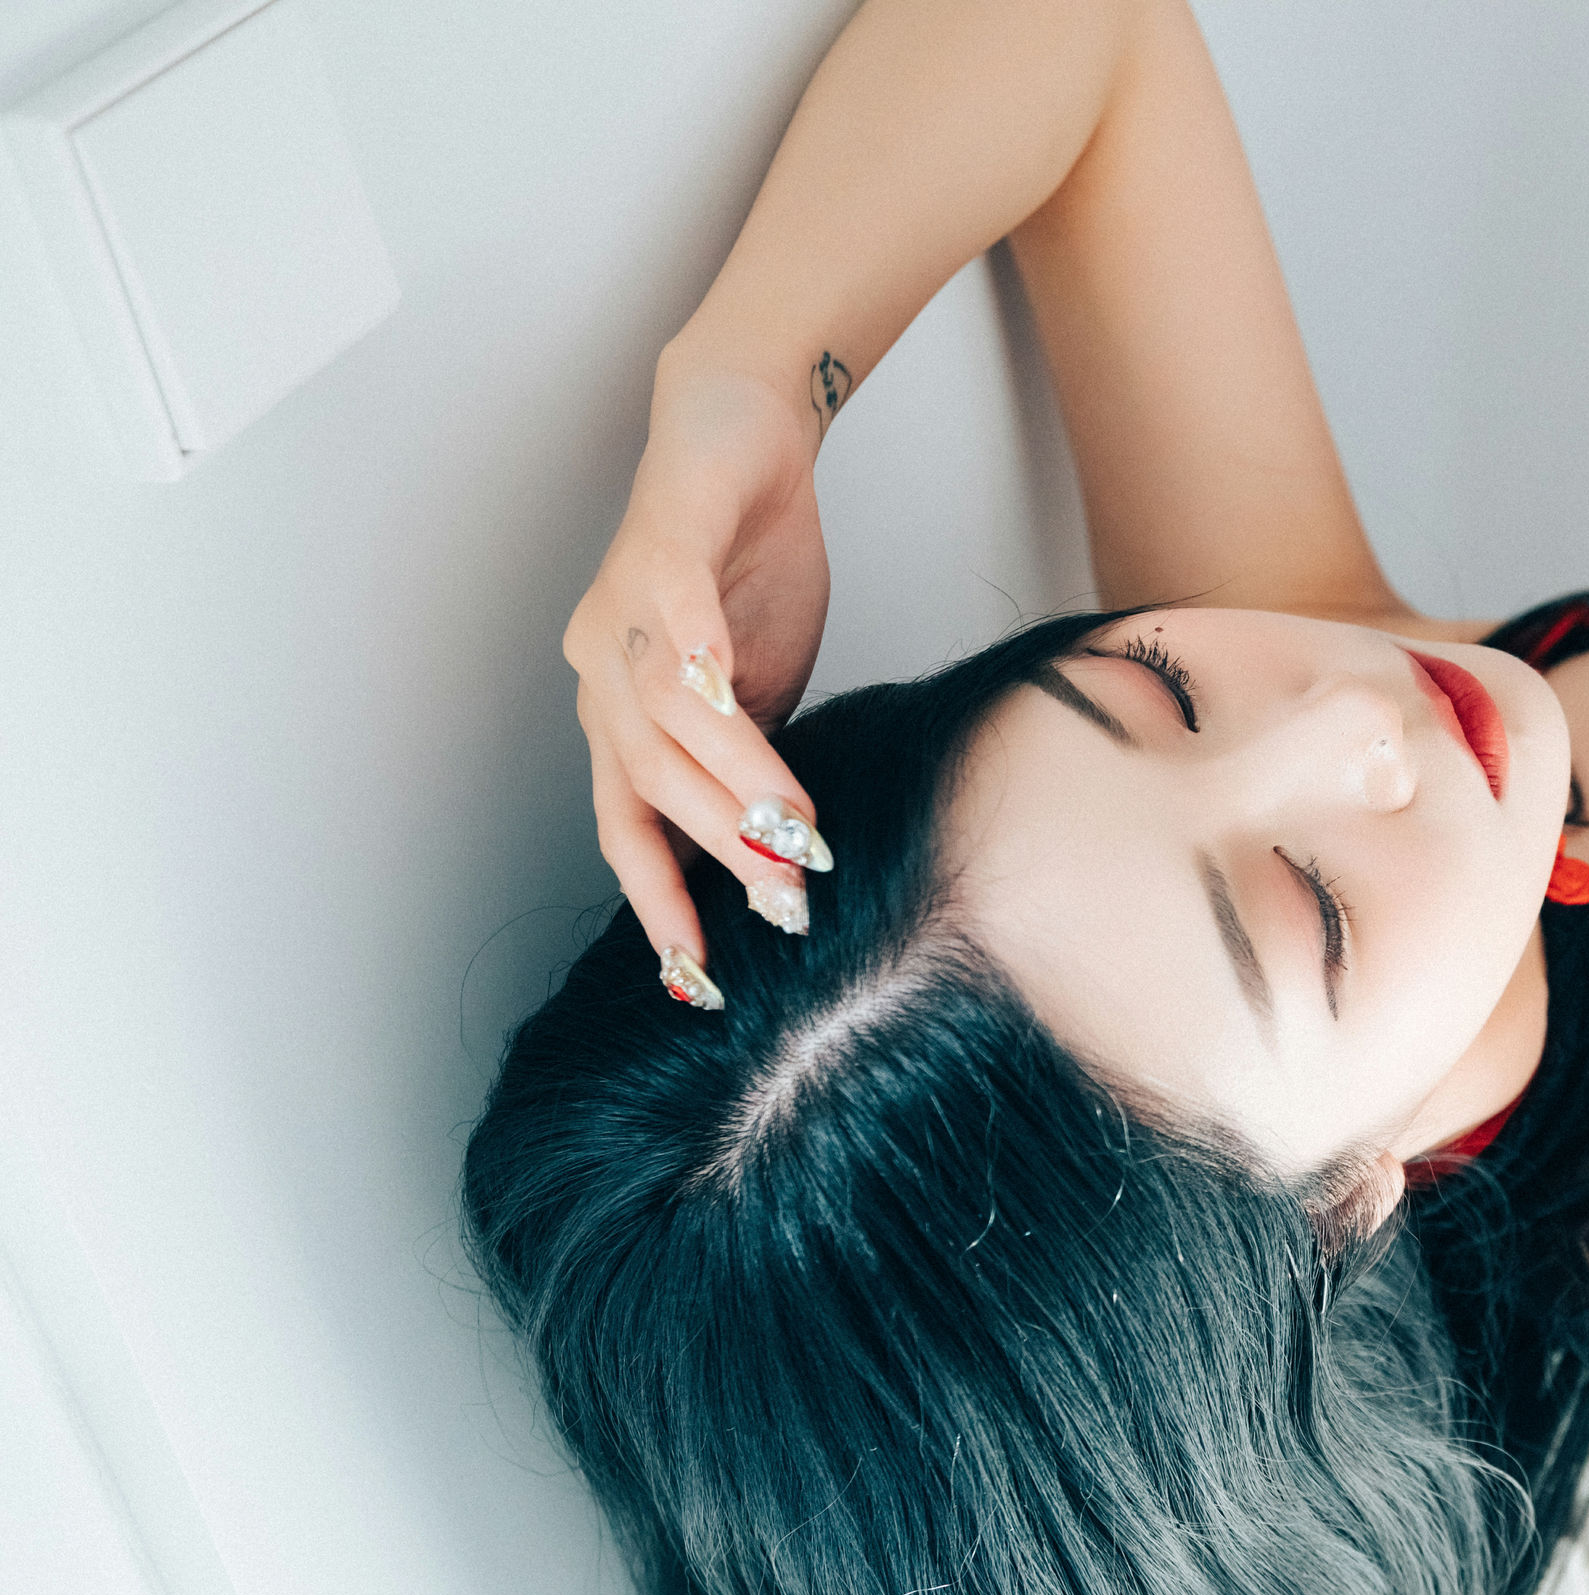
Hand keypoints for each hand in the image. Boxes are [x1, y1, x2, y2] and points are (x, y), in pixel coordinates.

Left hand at [561, 354, 832, 994]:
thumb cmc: (751, 564)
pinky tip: (727, 692)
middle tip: (788, 898)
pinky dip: (695, 653)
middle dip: (718, 851)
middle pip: (647, 782)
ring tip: (794, 826)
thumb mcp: (765, 689)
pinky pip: (668, 605)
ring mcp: (622, 603)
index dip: (662, 903)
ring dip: (734, 777)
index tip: (701, 978)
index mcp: (620, 714)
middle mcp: (601, 667)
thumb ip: (755, 763)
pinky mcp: (660, 537)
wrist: (746, 430)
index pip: (629, 827)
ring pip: (666, 714)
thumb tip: (781, 858)